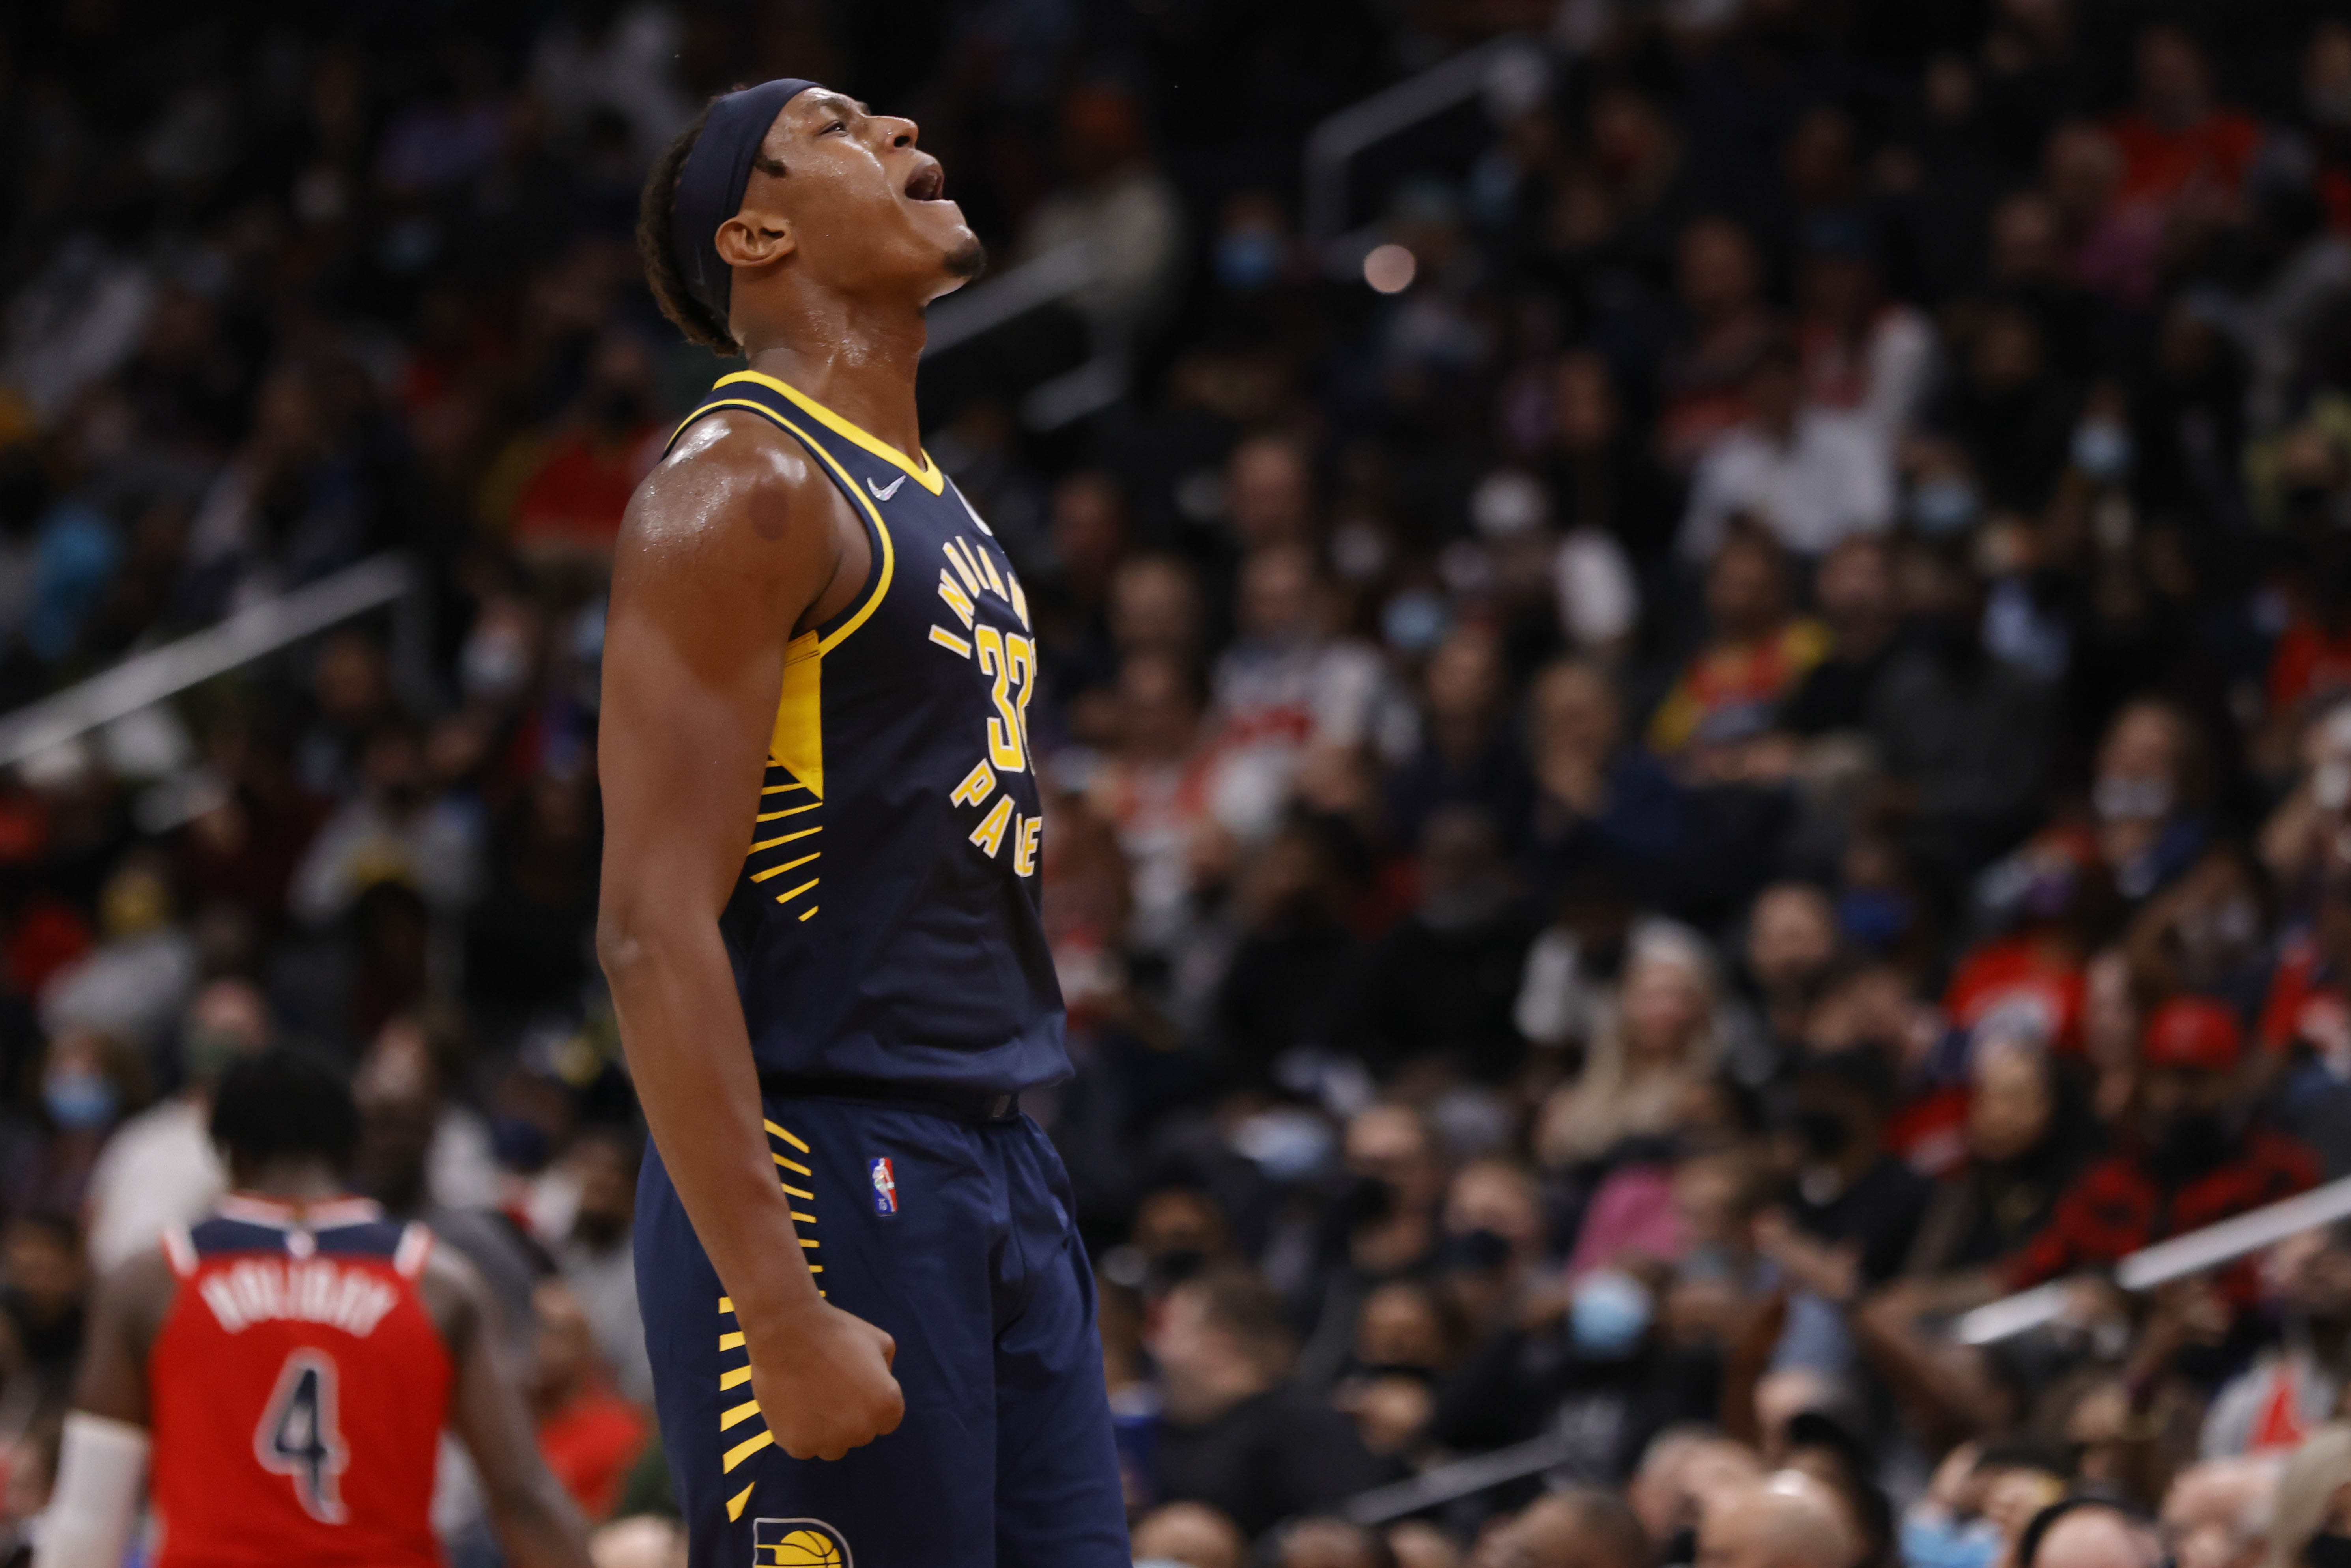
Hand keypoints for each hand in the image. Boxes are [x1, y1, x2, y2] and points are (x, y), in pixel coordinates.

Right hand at [744, 1297, 905, 1460]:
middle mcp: (862, 1432)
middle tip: (829, 1389)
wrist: (787, 1333)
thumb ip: (887, 1371)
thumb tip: (881, 1386)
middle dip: (849, 1417)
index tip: (853, 1387)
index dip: (869, 1403)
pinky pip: (804, 1446)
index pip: (886, 1420)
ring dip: (825, 1430)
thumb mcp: (880, 1342)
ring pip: (832, 1446)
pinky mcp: (798, 1446)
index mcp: (887, 1407)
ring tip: (810, 1399)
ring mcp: (829, 1443)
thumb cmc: (836, 1333)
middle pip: (859, 1434)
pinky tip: (792, 1406)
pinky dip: (799, 1432)